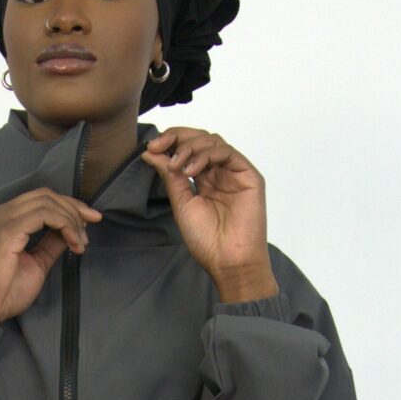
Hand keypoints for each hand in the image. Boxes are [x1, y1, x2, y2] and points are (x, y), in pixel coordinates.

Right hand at [0, 188, 102, 324]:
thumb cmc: (4, 291)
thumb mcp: (36, 262)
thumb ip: (51, 243)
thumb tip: (71, 231)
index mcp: (4, 218)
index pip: (40, 199)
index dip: (68, 206)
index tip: (89, 221)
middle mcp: (1, 213)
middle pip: (46, 195)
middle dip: (74, 208)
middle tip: (90, 227)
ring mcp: (3, 219)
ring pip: (47, 202)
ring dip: (71, 219)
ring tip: (80, 242)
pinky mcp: (8, 230)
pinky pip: (44, 214)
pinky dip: (64, 225)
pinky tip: (72, 242)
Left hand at [143, 127, 275, 296]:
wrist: (228, 261)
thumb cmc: (207, 240)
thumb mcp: (181, 202)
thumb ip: (169, 176)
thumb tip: (151, 152)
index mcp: (205, 179)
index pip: (189, 148)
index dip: (170, 142)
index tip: (151, 148)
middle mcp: (220, 173)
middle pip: (200, 139)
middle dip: (177, 138)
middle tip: (159, 147)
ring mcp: (235, 173)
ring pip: (212, 142)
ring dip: (189, 147)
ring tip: (177, 167)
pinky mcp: (249, 176)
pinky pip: (227, 153)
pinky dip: (206, 155)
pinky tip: (191, 170)